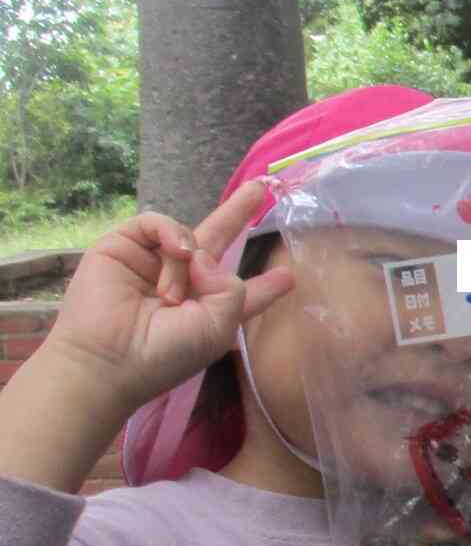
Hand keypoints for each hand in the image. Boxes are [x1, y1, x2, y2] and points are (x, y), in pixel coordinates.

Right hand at [40, 180, 294, 418]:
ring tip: (170, 296)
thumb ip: (231, 287)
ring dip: (188, 261)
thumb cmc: (166, 351)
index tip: (288, 276)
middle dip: (237, 216)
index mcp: (208, 308)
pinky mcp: (122, 247)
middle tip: (262, 187)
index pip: (241, 290)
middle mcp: (183, 282)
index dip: (265, 285)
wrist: (107, 358)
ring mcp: (151, 263)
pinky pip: (156, 223)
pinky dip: (171, 232)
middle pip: (216, 242)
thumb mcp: (218, 326)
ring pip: (188, 237)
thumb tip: (203, 254)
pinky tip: (176, 252)